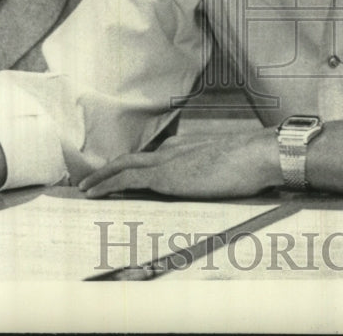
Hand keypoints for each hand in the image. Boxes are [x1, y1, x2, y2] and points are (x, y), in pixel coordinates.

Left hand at [79, 129, 280, 198]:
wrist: (258, 156)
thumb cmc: (253, 165)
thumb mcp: (232, 171)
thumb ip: (219, 177)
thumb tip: (222, 188)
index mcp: (188, 149)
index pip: (154, 159)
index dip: (134, 168)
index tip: (122, 177)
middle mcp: (173, 151)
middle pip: (132, 160)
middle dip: (109, 171)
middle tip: (91, 182)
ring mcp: (167, 161)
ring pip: (123, 167)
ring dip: (101, 177)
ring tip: (84, 188)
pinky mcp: (164, 176)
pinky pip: (124, 179)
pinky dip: (105, 184)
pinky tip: (92, 193)